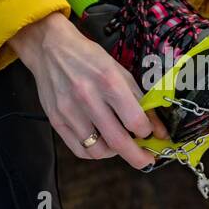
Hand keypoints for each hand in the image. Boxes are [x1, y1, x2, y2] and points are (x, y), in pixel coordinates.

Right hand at [8, 13, 163, 169]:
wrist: (51, 49)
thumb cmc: (88, 58)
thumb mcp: (119, 71)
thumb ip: (140, 100)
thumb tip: (158, 128)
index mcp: (109, 81)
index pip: (135, 121)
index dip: (147, 133)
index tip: (150, 134)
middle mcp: (88, 97)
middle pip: (118, 142)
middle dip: (138, 157)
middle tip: (146, 160)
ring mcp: (69, 111)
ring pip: (98, 151)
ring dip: (114, 153)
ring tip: (119, 144)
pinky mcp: (56, 121)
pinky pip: (80, 150)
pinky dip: (95, 152)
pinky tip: (101, 143)